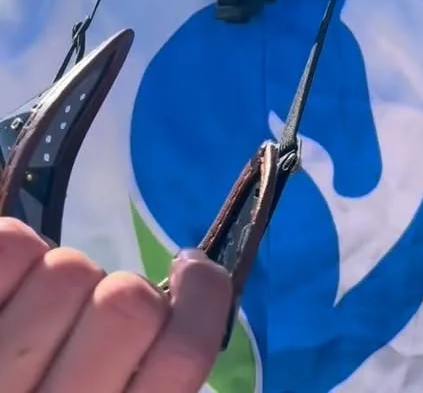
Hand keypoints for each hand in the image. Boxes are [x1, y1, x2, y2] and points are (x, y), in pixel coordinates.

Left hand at [0, 217, 232, 391]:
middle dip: (116, 296)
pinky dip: (17, 249)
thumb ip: (140, 383)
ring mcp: (1, 370)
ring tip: (34, 312)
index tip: (191, 270)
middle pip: (128, 303)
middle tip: (89, 320)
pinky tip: (7, 286)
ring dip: (59, 277)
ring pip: (67, 270)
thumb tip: (181, 296)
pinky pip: (11, 243)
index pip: (182, 352)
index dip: (202, 296)